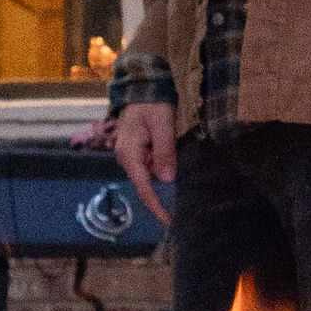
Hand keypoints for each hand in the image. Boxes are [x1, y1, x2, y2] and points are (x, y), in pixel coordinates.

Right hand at [110, 97, 177, 216]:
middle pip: (149, 183)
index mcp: (129, 154)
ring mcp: (132, 156)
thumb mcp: (162, 123)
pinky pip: (153, 166)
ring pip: (153, 174)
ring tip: (178, 157)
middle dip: (166, 186)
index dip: (156, 206)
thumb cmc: (152, 103)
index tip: (170, 222)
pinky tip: (174, 154)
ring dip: (167, 170)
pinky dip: (165, 164)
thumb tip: (167, 179)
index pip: (143, 187)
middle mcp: (127, 159)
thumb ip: (165, 150)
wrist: (143, 88)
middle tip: (183, 186)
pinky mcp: (139, 153)